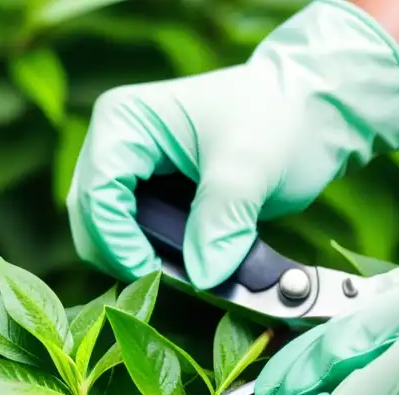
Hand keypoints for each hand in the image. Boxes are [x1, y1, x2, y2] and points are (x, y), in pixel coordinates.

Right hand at [66, 0, 398, 290]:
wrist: (308, 110)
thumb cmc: (281, 122)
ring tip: (189, 272)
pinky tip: (189, 263)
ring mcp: (127, 166)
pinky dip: (153, 255)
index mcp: (125, 121)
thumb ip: (223, 222)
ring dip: (139, 258)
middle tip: (176, 280)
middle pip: (90, 218)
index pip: (96, 195)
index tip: (157, 274)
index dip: (119, 243)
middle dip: (125, 255)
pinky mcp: (146, 189)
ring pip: (104, 231)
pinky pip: (131, 234)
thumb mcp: (253, 169)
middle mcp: (114, 140)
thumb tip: (202, 277)